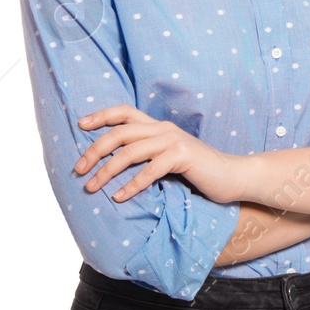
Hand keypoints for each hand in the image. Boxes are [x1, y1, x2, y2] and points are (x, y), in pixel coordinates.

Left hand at [74, 105, 242, 203]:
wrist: (231, 175)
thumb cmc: (197, 171)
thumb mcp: (168, 158)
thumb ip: (147, 155)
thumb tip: (113, 165)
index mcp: (158, 127)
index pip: (125, 112)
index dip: (101, 115)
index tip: (80, 124)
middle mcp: (164, 129)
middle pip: (121, 132)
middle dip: (95, 150)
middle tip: (78, 170)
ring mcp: (174, 140)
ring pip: (131, 151)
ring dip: (107, 170)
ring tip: (92, 187)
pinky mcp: (183, 155)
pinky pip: (150, 170)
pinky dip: (132, 184)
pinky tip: (119, 197)